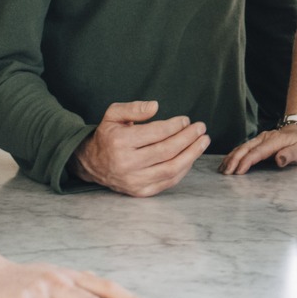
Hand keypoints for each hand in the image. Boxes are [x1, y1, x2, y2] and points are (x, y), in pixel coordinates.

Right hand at [72, 101, 208, 197]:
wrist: (93, 164)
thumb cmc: (108, 135)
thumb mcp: (113, 114)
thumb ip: (133, 108)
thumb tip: (155, 106)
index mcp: (120, 142)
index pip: (155, 133)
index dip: (175, 126)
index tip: (186, 120)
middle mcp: (126, 164)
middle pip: (166, 151)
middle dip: (188, 138)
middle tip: (201, 128)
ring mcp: (134, 181)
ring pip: (171, 168)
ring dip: (192, 154)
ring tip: (203, 141)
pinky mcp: (140, 192)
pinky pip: (168, 182)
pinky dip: (183, 169)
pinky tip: (191, 156)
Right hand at [218, 126, 296, 174]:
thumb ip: (291, 154)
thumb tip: (279, 160)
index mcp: (274, 141)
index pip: (258, 152)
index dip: (247, 161)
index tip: (238, 171)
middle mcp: (264, 138)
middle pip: (246, 148)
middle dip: (234, 160)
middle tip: (226, 172)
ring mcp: (259, 139)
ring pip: (242, 147)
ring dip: (231, 158)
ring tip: (222, 169)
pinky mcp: (257, 142)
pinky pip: (243, 148)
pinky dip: (234, 155)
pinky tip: (227, 162)